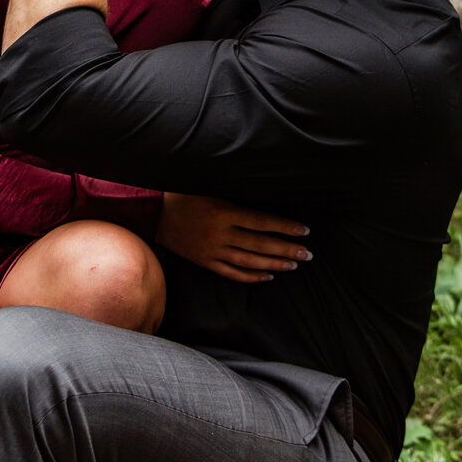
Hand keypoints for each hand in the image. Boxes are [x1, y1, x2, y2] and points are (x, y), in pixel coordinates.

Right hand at [156, 192, 311, 283]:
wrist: (153, 214)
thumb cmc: (182, 194)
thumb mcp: (208, 185)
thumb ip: (234, 191)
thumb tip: (262, 188)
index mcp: (223, 212)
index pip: (262, 222)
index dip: (285, 227)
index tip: (304, 231)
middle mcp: (220, 234)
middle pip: (260, 244)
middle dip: (287, 249)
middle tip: (308, 253)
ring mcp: (212, 251)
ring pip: (249, 261)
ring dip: (274, 263)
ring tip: (293, 264)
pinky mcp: (205, 261)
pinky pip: (232, 273)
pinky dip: (251, 276)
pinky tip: (267, 276)